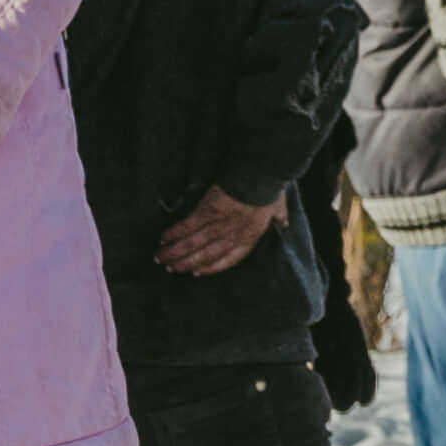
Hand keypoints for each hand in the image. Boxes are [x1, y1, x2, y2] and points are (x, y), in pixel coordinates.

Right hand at [152, 185, 285, 276]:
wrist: (260, 173)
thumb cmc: (270, 189)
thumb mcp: (279, 208)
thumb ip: (280, 218)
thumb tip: (285, 224)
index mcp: (249, 237)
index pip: (228, 259)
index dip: (211, 268)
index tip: (197, 272)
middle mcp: (232, 235)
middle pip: (205, 254)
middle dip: (185, 263)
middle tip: (169, 268)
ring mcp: (218, 224)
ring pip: (193, 243)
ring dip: (175, 251)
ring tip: (160, 257)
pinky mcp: (207, 210)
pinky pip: (188, 225)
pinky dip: (175, 233)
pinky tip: (164, 238)